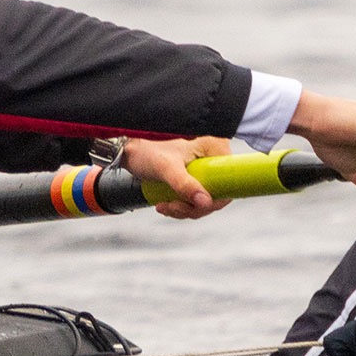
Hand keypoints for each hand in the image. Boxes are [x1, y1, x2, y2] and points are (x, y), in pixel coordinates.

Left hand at [120, 136, 235, 219]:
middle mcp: (212, 155)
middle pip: (216, 192)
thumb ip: (185, 185)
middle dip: (193, 207)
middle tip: (172, 207)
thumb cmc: (145, 152)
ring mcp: (204, 165)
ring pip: (204, 197)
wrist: (128, 149)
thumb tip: (206, 203)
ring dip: (185, 208)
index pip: (227, 181)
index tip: (194, 207)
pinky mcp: (194, 173)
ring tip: (164, 206)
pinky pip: (195, 195)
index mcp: (214, 146)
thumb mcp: (166, 168)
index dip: (214, 200)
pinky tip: (165, 204)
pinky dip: (182, 204)